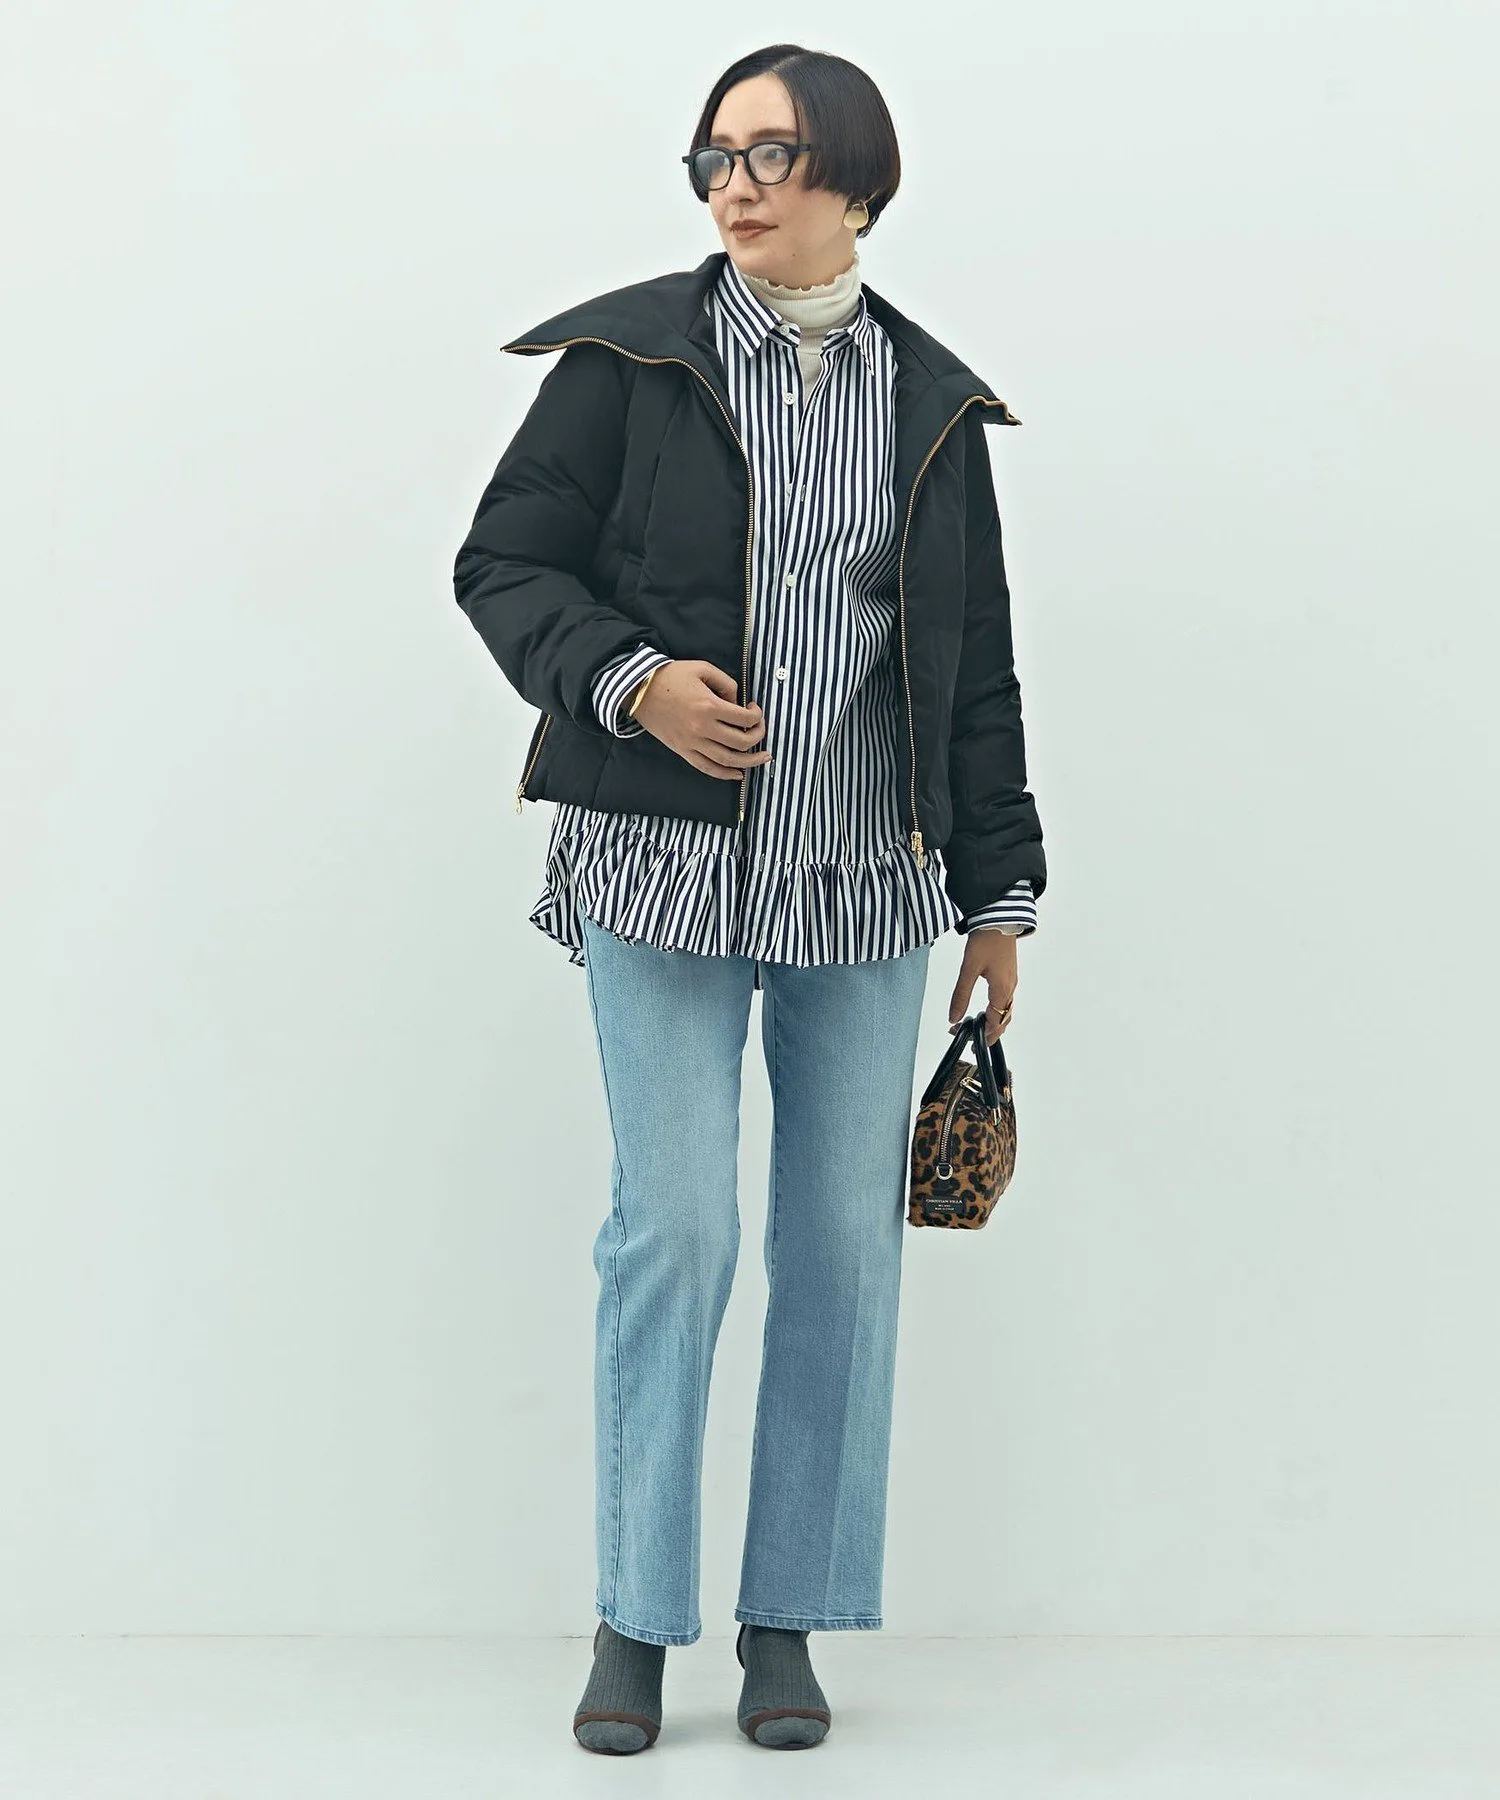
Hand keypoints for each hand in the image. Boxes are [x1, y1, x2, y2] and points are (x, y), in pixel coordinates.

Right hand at [632, 660, 772, 782]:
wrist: (638, 689)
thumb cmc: (671, 676)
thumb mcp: (702, 669)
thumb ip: (726, 683)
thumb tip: (737, 702)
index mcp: (709, 706)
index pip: (745, 719)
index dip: (757, 715)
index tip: (753, 708)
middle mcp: (703, 728)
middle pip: (741, 742)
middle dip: (758, 736)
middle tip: (758, 728)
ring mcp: (692, 743)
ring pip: (728, 761)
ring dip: (749, 762)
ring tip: (762, 759)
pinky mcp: (682, 750)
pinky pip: (707, 768)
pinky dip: (724, 774)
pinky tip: (738, 775)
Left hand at [948, 929, 1017, 1046]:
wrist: (998, 918)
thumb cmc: (986, 940)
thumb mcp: (968, 968)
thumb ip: (960, 994)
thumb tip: (953, 1018)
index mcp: (1002, 990)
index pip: (995, 1022)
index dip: (983, 1034)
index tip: (969, 1041)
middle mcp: (1010, 988)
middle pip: (1004, 1020)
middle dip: (990, 1033)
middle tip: (973, 1041)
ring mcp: (1011, 982)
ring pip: (1006, 1011)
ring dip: (993, 1023)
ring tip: (977, 1028)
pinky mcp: (1008, 975)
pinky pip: (1005, 1001)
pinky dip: (996, 1011)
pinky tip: (985, 1009)